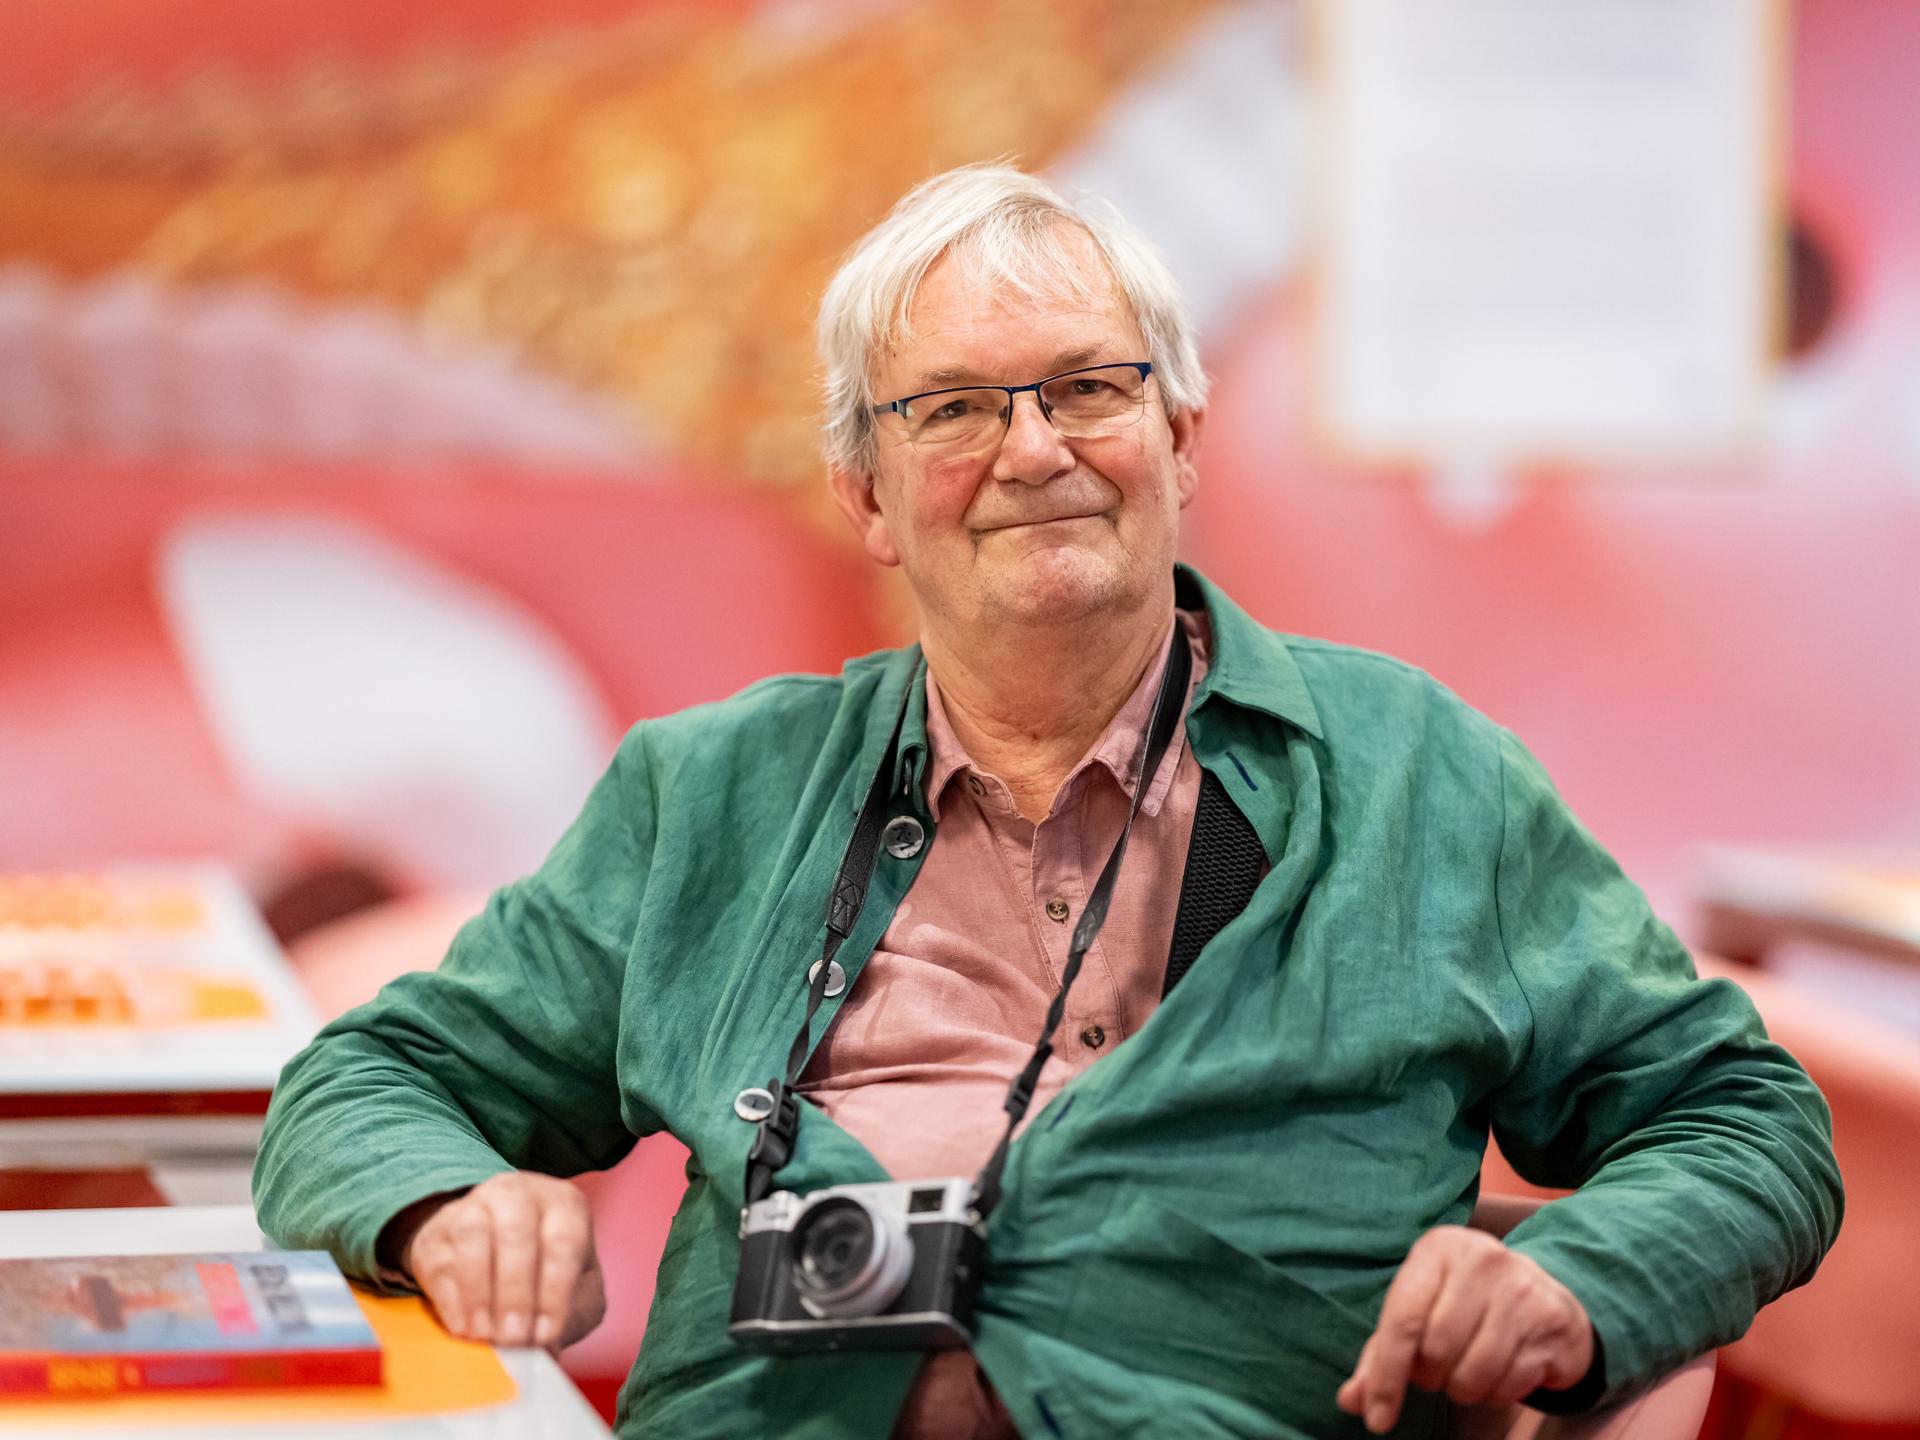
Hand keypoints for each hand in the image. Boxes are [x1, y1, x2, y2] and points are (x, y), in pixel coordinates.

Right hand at [397, 1172, 604, 1351]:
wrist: (489, 1252)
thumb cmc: (544, 1271)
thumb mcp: (575, 1290)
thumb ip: (572, 1312)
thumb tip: (548, 1341)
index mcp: (563, 1204)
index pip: (565, 1239)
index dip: (556, 1290)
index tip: (545, 1333)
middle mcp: (520, 1194)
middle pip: (517, 1232)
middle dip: (516, 1292)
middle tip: (512, 1338)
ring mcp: (475, 1205)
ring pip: (474, 1233)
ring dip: (480, 1290)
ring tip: (485, 1334)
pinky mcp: (438, 1230)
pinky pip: (441, 1257)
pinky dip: (453, 1297)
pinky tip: (462, 1326)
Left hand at [1336, 1225, 1591, 1433]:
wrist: (1545, 1294)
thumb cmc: (1466, 1304)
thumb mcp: (1421, 1311)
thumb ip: (1382, 1354)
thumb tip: (1352, 1400)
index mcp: (1437, 1249)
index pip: (1403, 1321)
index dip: (1386, 1376)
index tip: (1376, 1418)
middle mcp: (1481, 1260)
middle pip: (1437, 1350)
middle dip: (1430, 1376)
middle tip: (1438, 1368)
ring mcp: (1521, 1287)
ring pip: (1474, 1373)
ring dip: (1464, 1389)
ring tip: (1468, 1369)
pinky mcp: (1550, 1319)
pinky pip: (1510, 1384)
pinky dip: (1497, 1392)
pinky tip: (1502, 1370)